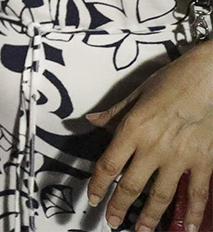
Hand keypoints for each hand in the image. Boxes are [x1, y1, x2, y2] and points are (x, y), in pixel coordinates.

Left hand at [87, 43, 212, 231]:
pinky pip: (197, 192)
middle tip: (112, 221)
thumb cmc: (172, 80)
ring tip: (141, 230)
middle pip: (131, 185)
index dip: (97, 185)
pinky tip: (189, 227)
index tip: (92, 198)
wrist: (208, 77)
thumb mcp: (136, 93)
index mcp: (132, 129)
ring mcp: (180, 157)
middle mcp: (153, 147)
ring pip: (161, 194)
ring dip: (150, 216)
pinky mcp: (204, 161)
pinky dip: (193, 212)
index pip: (108, 165)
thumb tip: (92, 121)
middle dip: (119, 206)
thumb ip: (114, 113)